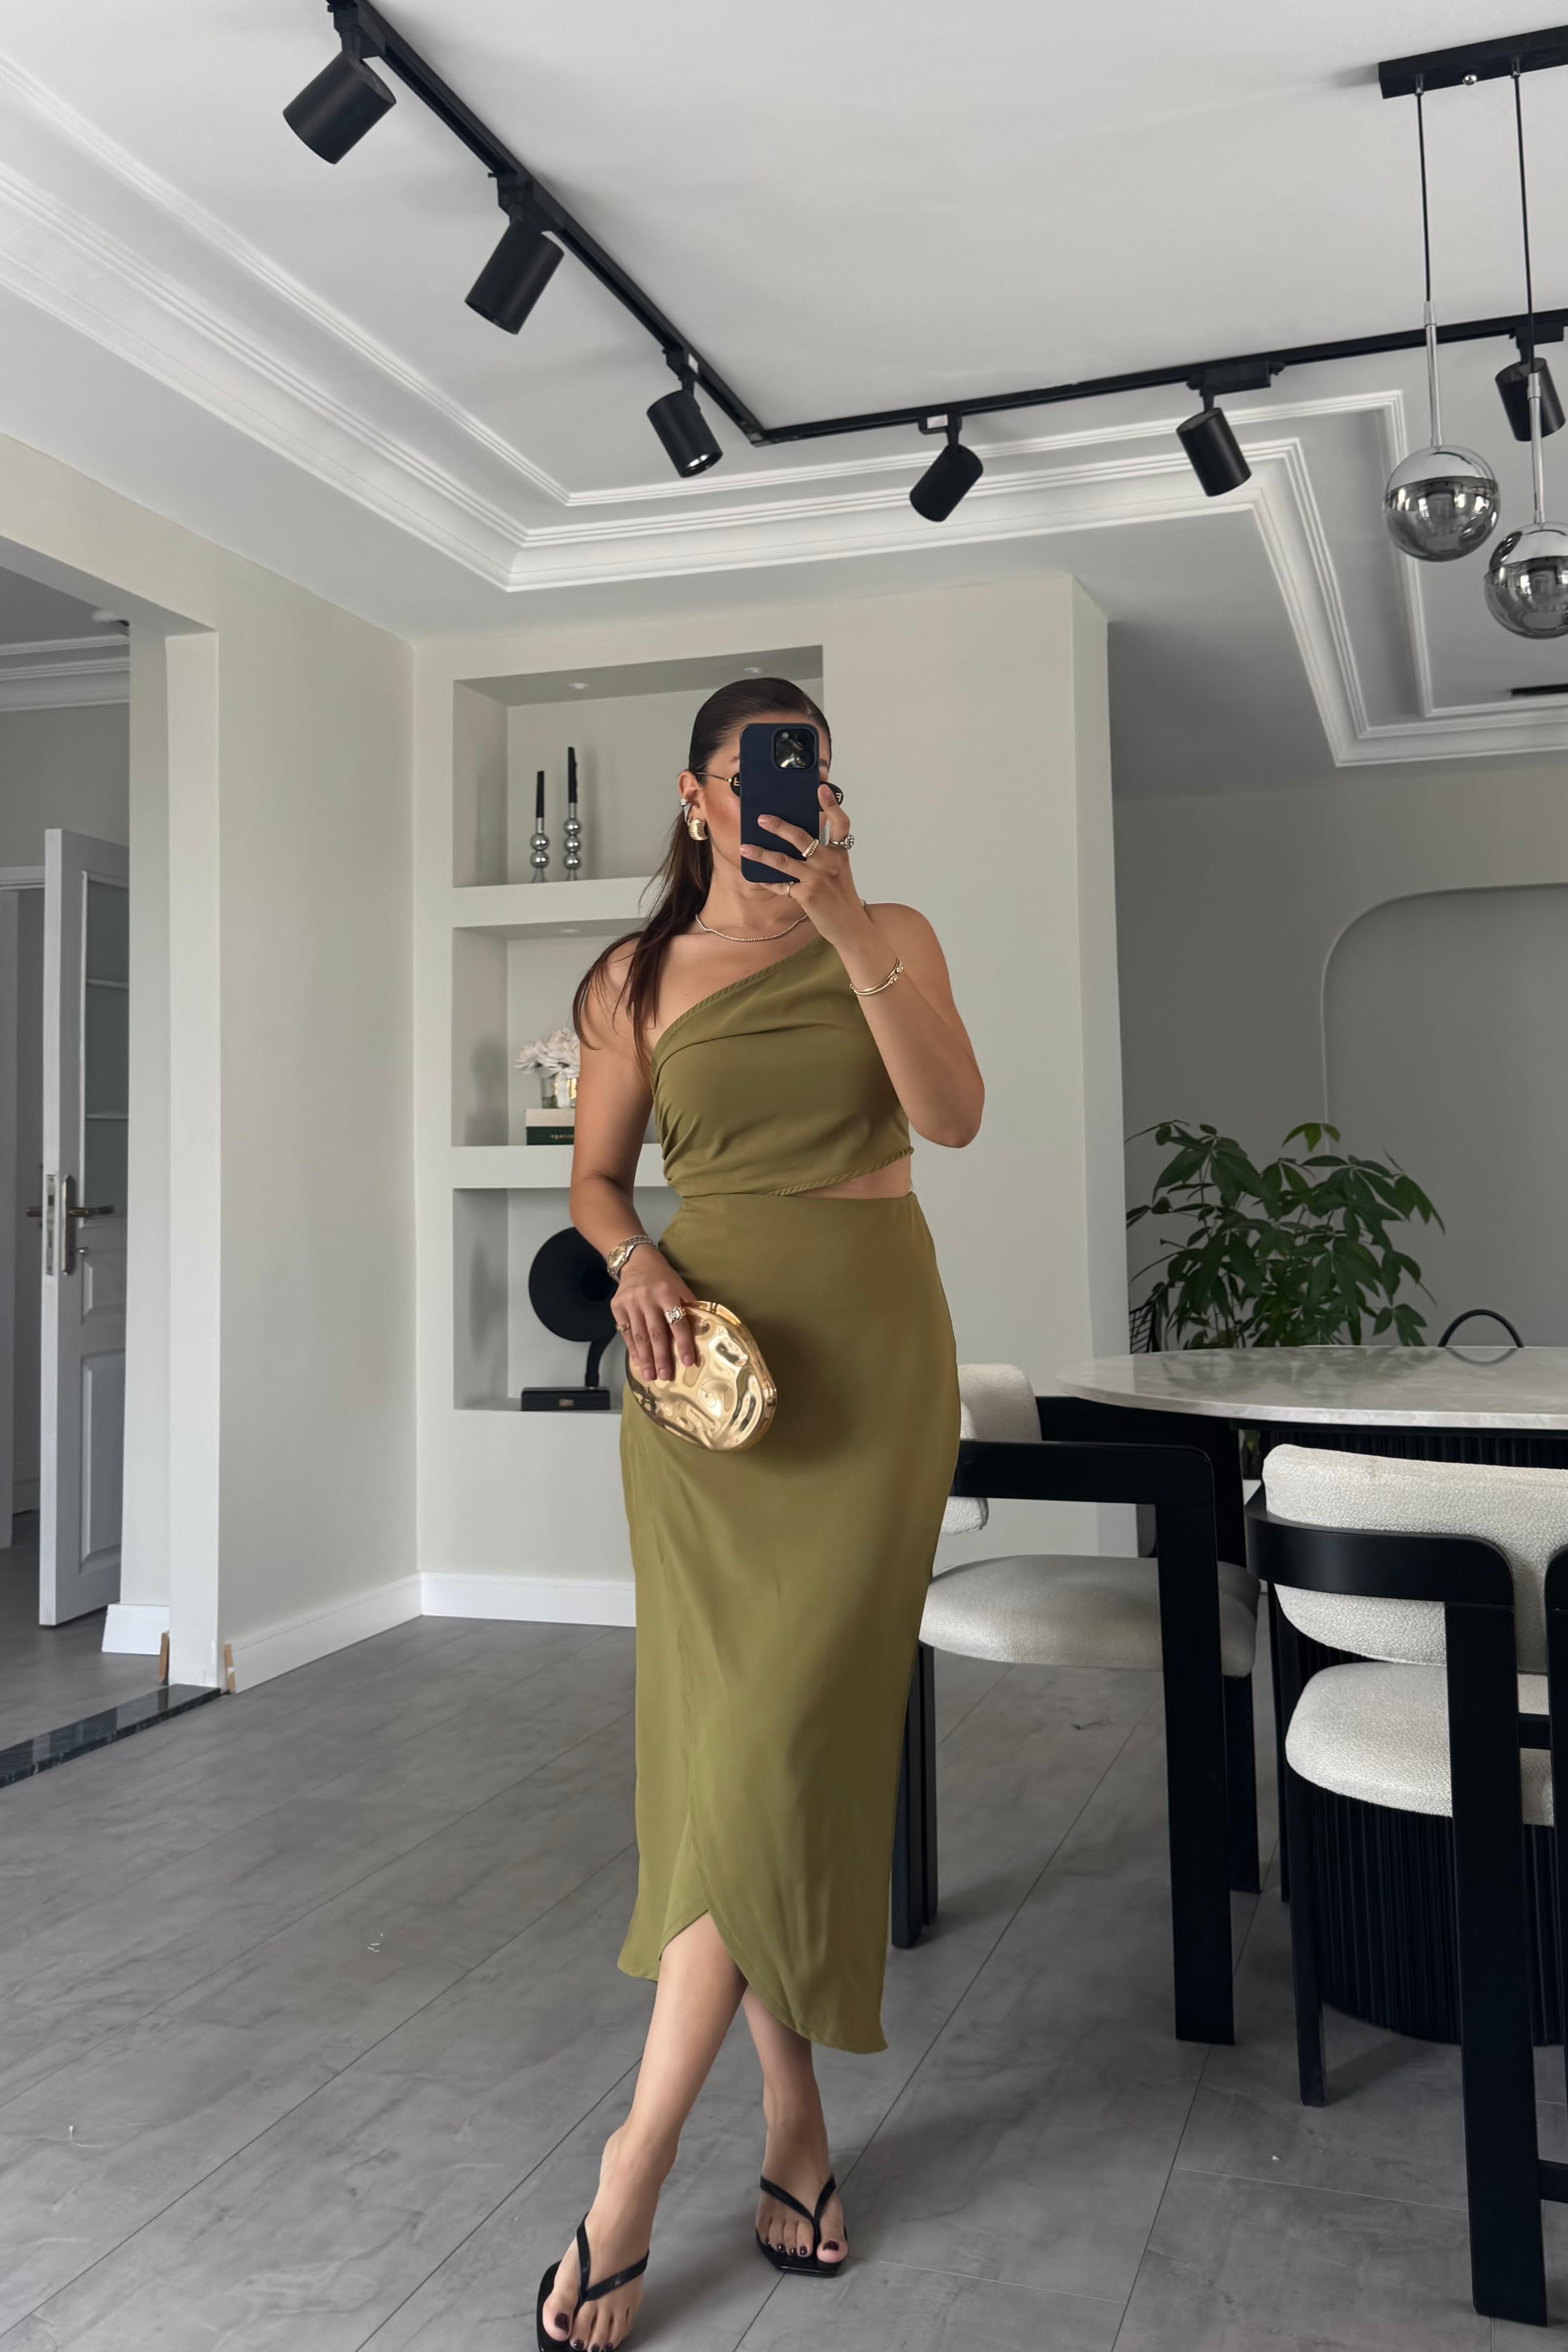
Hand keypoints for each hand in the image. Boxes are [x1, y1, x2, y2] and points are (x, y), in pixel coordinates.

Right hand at [613, 1249, 701, 1381]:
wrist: (636, 1261)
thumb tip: (700, 1334)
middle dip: (661, 1357)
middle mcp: (647, 1298)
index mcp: (667, 1293)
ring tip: (650, 1376)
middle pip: (656, 1333)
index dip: (684, 1343)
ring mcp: (630, 1303)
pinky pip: (625, 1332)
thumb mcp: (680, 1287)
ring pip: (639, 1336)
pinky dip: (632, 1349)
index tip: (689, 1362)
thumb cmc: (663, 1278)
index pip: (677, 1323)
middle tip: (666, 1376)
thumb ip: (688, 1308)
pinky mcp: (617, 1307)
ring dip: (645, 1358)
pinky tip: (637, 1362)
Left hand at [741, 783, 859, 945]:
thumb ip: (824, 853)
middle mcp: (829, 862)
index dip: (831, 805)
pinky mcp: (807, 895)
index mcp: (839, 853)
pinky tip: (756, 876)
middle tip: (762, 818)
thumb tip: (797, 839)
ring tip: (745, 847)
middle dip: (780, 826)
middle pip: (803, 838)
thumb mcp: (839, 870)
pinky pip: (781, 885)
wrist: (851, 927)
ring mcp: (817, 878)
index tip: (821, 788)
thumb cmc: (842, 897)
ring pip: (784, 861)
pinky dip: (768, 881)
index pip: (840, 824)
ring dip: (761, 854)